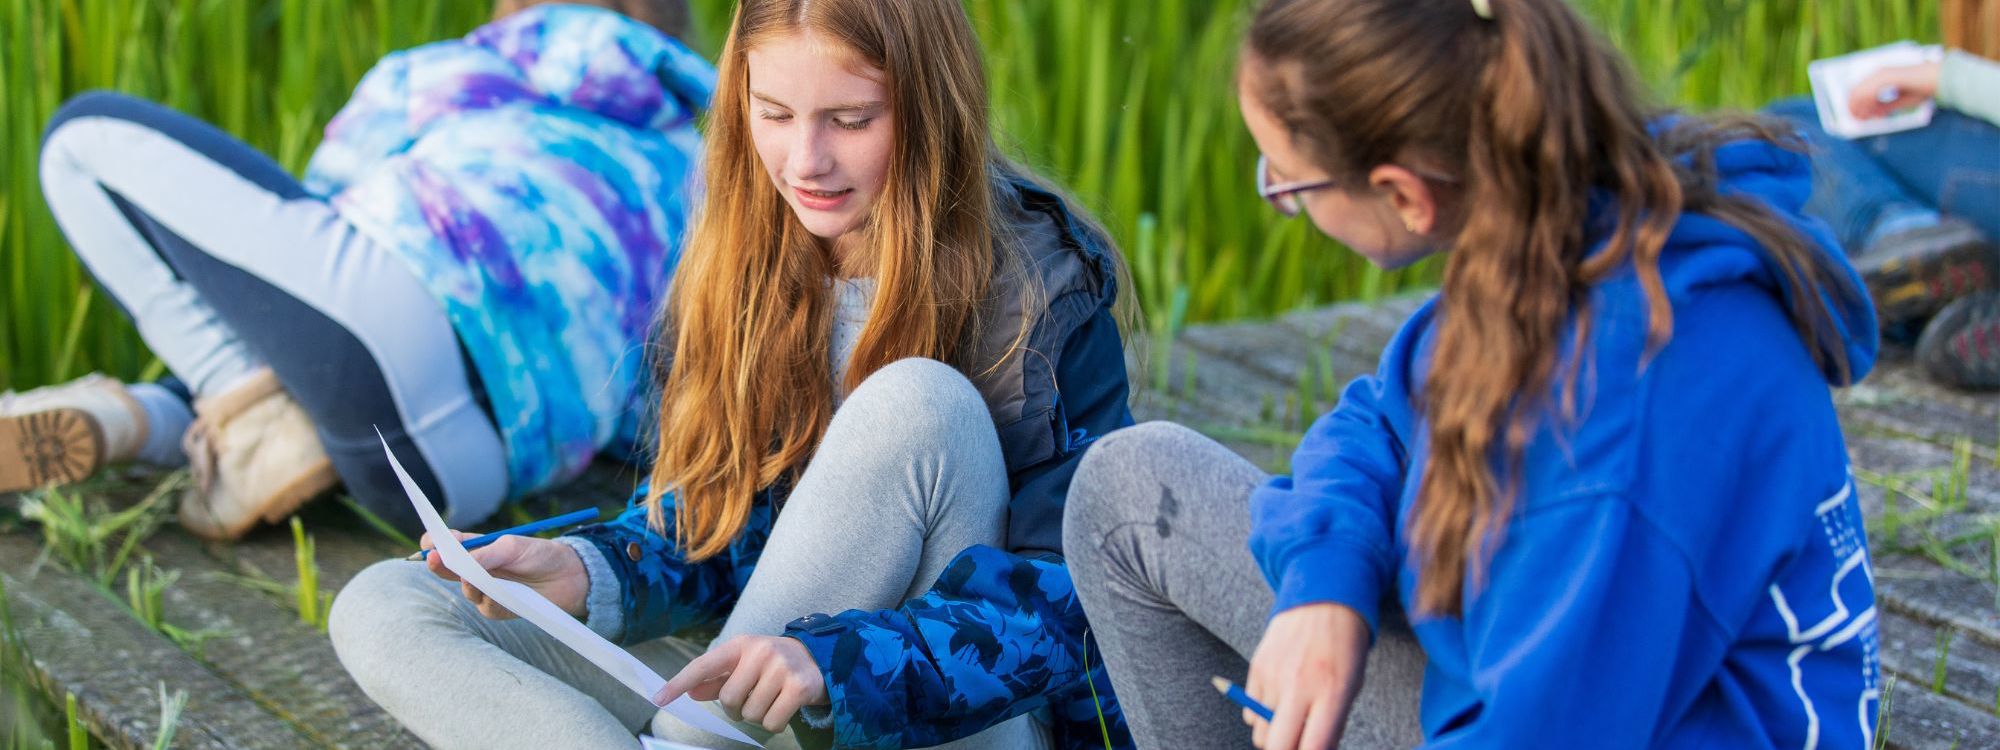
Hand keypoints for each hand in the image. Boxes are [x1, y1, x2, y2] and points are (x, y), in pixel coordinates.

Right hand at [419, 531, 589, 619]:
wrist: (570, 577)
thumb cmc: (541, 554)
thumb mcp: (514, 546)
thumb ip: (487, 553)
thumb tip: (463, 563)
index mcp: (477, 548)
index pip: (448, 545)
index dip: (434, 544)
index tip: (429, 543)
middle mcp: (477, 570)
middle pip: (447, 570)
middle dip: (438, 565)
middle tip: (433, 559)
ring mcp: (486, 591)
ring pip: (467, 591)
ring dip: (471, 584)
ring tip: (479, 578)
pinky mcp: (498, 609)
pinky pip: (487, 607)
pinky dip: (493, 600)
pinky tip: (502, 596)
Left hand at [654, 635, 828, 732]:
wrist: (820, 659)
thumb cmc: (774, 665)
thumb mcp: (745, 665)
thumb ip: (717, 680)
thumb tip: (690, 692)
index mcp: (741, 645)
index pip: (704, 665)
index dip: (679, 682)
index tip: (659, 698)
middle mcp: (761, 651)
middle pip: (729, 699)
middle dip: (737, 708)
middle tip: (753, 698)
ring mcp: (782, 668)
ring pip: (751, 713)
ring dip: (758, 715)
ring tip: (772, 699)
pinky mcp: (800, 687)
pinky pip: (771, 722)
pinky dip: (774, 723)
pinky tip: (784, 707)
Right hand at [1244, 603, 1370, 749]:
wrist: (1323, 601)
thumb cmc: (1344, 649)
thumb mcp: (1351, 687)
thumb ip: (1333, 724)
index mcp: (1332, 692)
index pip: (1313, 747)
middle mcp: (1299, 686)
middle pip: (1277, 746)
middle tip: (1296, 744)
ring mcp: (1273, 676)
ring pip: (1260, 732)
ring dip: (1273, 734)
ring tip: (1291, 718)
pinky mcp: (1256, 668)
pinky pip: (1249, 713)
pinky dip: (1261, 716)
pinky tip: (1278, 700)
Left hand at [1847, 61, 1941, 119]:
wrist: (1939, 77)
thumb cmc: (1924, 86)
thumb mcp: (1901, 100)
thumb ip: (1886, 106)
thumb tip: (1872, 115)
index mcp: (1882, 76)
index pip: (1861, 89)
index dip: (1856, 104)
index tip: (1858, 116)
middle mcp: (1880, 72)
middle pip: (1856, 90)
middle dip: (1854, 107)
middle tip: (1857, 120)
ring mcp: (1882, 73)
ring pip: (1860, 92)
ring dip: (1858, 107)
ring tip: (1862, 119)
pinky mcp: (1886, 76)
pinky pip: (1869, 91)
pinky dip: (1866, 104)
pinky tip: (1869, 114)